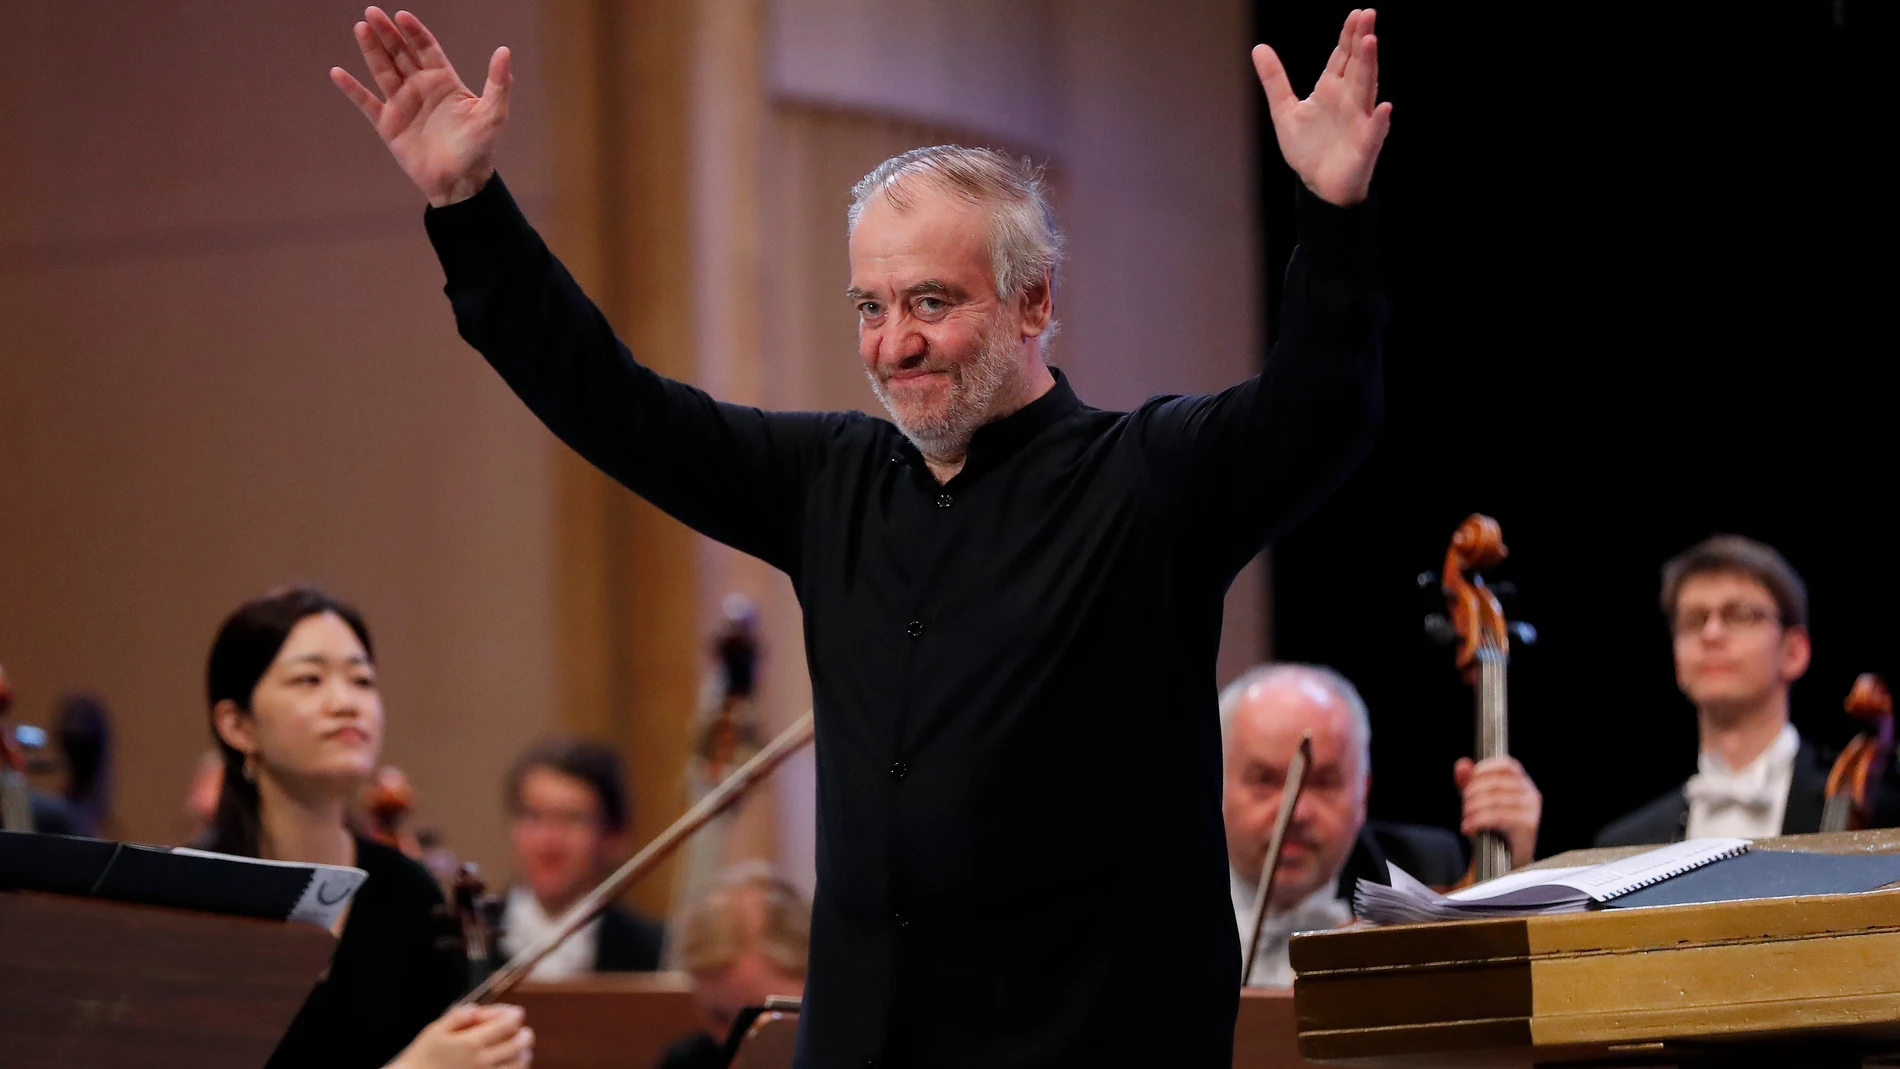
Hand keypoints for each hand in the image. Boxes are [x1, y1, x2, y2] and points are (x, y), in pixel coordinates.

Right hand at [330, 7, 511, 206]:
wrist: (459, 181)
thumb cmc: (478, 148)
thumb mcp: (493, 114)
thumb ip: (499, 82)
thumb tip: (505, 50)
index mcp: (444, 81)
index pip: (426, 48)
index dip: (415, 32)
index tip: (402, 15)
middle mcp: (420, 88)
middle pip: (400, 53)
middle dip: (388, 33)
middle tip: (373, 11)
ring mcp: (402, 104)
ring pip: (383, 70)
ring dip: (371, 50)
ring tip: (361, 27)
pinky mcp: (388, 123)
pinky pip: (366, 102)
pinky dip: (352, 89)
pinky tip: (338, 73)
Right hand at [387, 1004, 533, 1068]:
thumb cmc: (420, 1058)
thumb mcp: (434, 1031)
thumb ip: (457, 1017)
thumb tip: (475, 1009)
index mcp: (471, 1042)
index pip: (507, 1025)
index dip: (515, 1016)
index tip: (517, 1014)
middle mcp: (481, 1061)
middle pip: (518, 1044)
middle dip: (525, 1035)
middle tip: (525, 1032)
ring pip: (518, 1065)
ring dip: (524, 1054)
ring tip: (522, 1050)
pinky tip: (511, 1065)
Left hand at [1252, 9, 1392, 206]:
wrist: (1318, 185)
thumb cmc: (1308, 148)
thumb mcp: (1284, 111)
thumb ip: (1274, 80)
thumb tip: (1258, 48)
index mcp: (1331, 90)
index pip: (1342, 57)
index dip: (1348, 36)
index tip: (1356, 13)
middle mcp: (1349, 100)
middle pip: (1357, 65)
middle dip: (1362, 42)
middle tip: (1368, 15)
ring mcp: (1359, 121)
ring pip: (1366, 90)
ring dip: (1370, 67)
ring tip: (1371, 43)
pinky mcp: (1364, 146)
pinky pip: (1374, 131)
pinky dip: (1379, 120)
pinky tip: (1384, 107)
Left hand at [1454, 755, 1541, 868]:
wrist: (1504, 862)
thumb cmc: (1493, 829)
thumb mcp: (1478, 802)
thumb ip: (1469, 782)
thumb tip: (1462, 765)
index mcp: (1522, 783)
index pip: (1507, 764)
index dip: (1485, 769)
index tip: (1469, 780)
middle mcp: (1531, 793)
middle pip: (1496, 782)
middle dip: (1473, 793)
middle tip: (1465, 806)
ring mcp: (1532, 810)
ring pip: (1495, 799)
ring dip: (1473, 808)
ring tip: (1467, 818)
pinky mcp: (1528, 826)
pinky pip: (1498, 816)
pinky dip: (1478, 820)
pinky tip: (1469, 828)